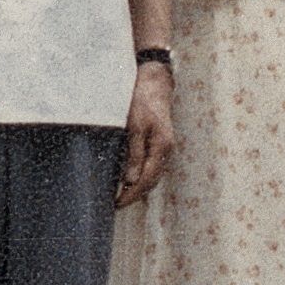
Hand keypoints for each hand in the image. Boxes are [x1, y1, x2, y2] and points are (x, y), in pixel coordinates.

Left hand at [116, 61, 177, 206]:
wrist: (154, 80)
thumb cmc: (142, 100)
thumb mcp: (134, 126)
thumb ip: (135, 154)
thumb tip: (131, 180)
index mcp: (162, 147)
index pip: (147, 180)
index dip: (132, 194)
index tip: (118, 203)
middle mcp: (167, 149)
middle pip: (153, 181)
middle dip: (136, 195)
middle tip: (117, 204)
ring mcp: (166, 145)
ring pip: (154, 174)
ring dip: (140, 187)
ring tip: (123, 195)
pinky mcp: (161, 141)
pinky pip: (154, 165)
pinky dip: (143, 175)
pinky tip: (132, 177)